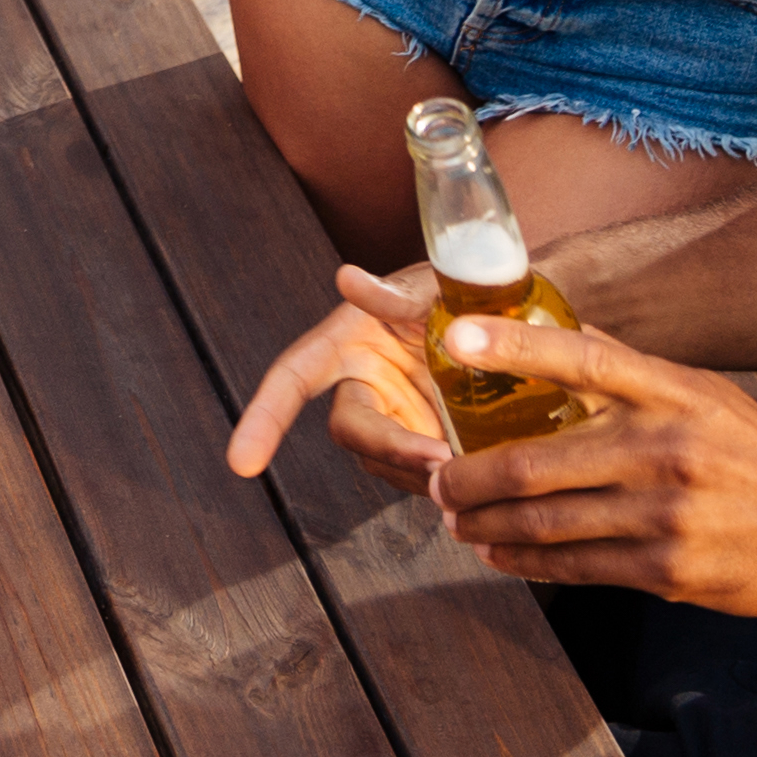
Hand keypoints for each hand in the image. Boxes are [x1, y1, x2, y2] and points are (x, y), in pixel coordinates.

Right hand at [225, 262, 462, 492]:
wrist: (514, 316)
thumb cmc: (462, 289)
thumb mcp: (433, 285)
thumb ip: (394, 293)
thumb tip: (347, 277)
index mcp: (347, 340)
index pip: (293, 377)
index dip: (264, 417)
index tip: (241, 464)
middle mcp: (363, 383)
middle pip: (351, 429)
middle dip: (390, 448)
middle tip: (439, 460)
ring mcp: (396, 417)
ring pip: (388, 461)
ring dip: (425, 469)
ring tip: (476, 457)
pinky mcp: (429, 442)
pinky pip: (425, 475)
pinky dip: (449, 478)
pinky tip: (482, 467)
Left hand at [421, 311, 756, 619]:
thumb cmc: (752, 449)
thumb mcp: (699, 392)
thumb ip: (624, 371)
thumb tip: (546, 336)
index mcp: (669, 392)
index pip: (581, 356)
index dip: (514, 345)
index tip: (455, 337)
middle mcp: (663, 449)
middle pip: (536, 463)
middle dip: (468, 478)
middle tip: (436, 481)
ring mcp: (664, 515)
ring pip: (546, 524)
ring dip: (487, 525)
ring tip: (456, 519)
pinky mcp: (669, 570)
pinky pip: (577, 567)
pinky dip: (527, 563)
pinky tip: (500, 554)